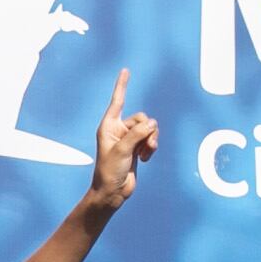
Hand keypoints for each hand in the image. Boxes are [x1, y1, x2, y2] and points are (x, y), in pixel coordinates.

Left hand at [90, 69, 159, 208]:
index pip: (117, 101)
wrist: (113, 191)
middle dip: (146, 131)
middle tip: (142, 146)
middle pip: (142, 118)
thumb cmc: (110, 171)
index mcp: (108, 126)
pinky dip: (151, 148)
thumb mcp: (122, 150)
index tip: (126, 70)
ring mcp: (129, 139)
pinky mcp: (137, 147)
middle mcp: (118, 129)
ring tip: (145, 154)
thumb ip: (137, 134)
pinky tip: (145, 158)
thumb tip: (152, 125)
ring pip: (149, 129)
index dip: (122, 85)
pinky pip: (151, 139)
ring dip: (151, 141)